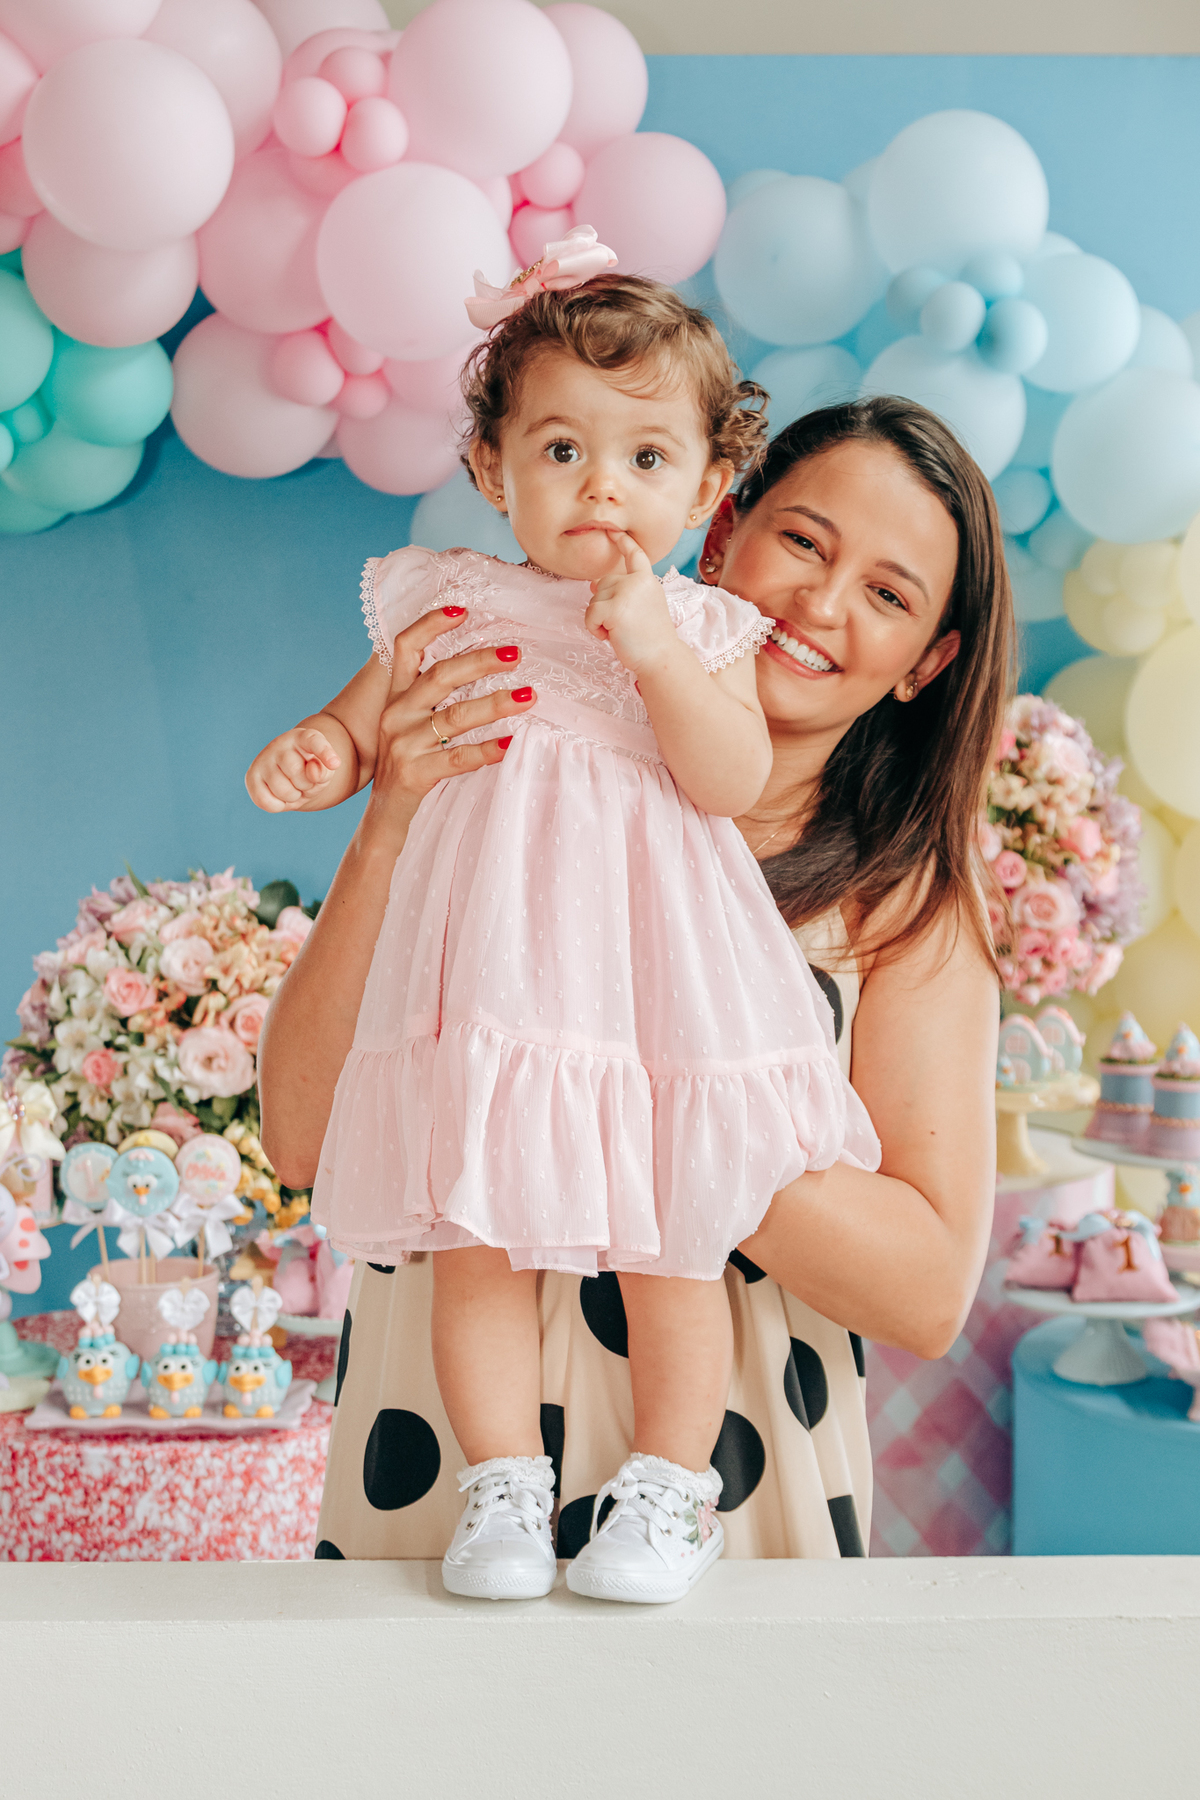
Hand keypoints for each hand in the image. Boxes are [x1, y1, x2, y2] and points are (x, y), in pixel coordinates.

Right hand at [246, 727, 340, 813]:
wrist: (289, 776)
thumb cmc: (311, 771)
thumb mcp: (325, 772)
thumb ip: (325, 771)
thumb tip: (313, 772)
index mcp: (303, 737)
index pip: (313, 741)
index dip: (324, 752)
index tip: (335, 764)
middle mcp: (280, 743)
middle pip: (296, 772)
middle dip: (305, 785)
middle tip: (304, 781)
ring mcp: (263, 759)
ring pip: (283, 790)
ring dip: (293, 797)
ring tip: (293, 787)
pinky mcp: (251, 777)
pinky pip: (266, 802)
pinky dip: (278, 806)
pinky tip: (280, 796)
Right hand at [364, 608, 536, 846]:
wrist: (383, 818)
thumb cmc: (408, 767)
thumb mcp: (410, 726)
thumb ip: (432, 700)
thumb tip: (477, 667)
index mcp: (396, 698)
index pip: (406, 648)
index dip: (431, 624)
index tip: (463, 609)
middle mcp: (396, 715)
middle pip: (440, 676)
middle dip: (480, 661)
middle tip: (515, 653)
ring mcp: (404, 745)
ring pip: (455, 717)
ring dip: (495, 704)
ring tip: (529, 696)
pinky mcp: (415, 774)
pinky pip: (457, 758)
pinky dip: (486, 750)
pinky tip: (510, 743)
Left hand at [584, 531, 678, 676]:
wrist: (661, 658)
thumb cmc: (651, 639)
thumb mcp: (640, 609)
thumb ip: (622, 593)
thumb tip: (592, 584)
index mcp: (647, 580)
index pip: (635, 555)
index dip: (623, 542)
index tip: (613, 530)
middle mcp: (638, 581)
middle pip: (603, 583)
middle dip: (604, 605)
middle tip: (622, 625)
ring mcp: (626, 593)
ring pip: (594, 600)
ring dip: (599, 619)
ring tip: (618, 631)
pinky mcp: (614, 608)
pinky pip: (590, 614)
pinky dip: (594, 628)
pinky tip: (609, 636)